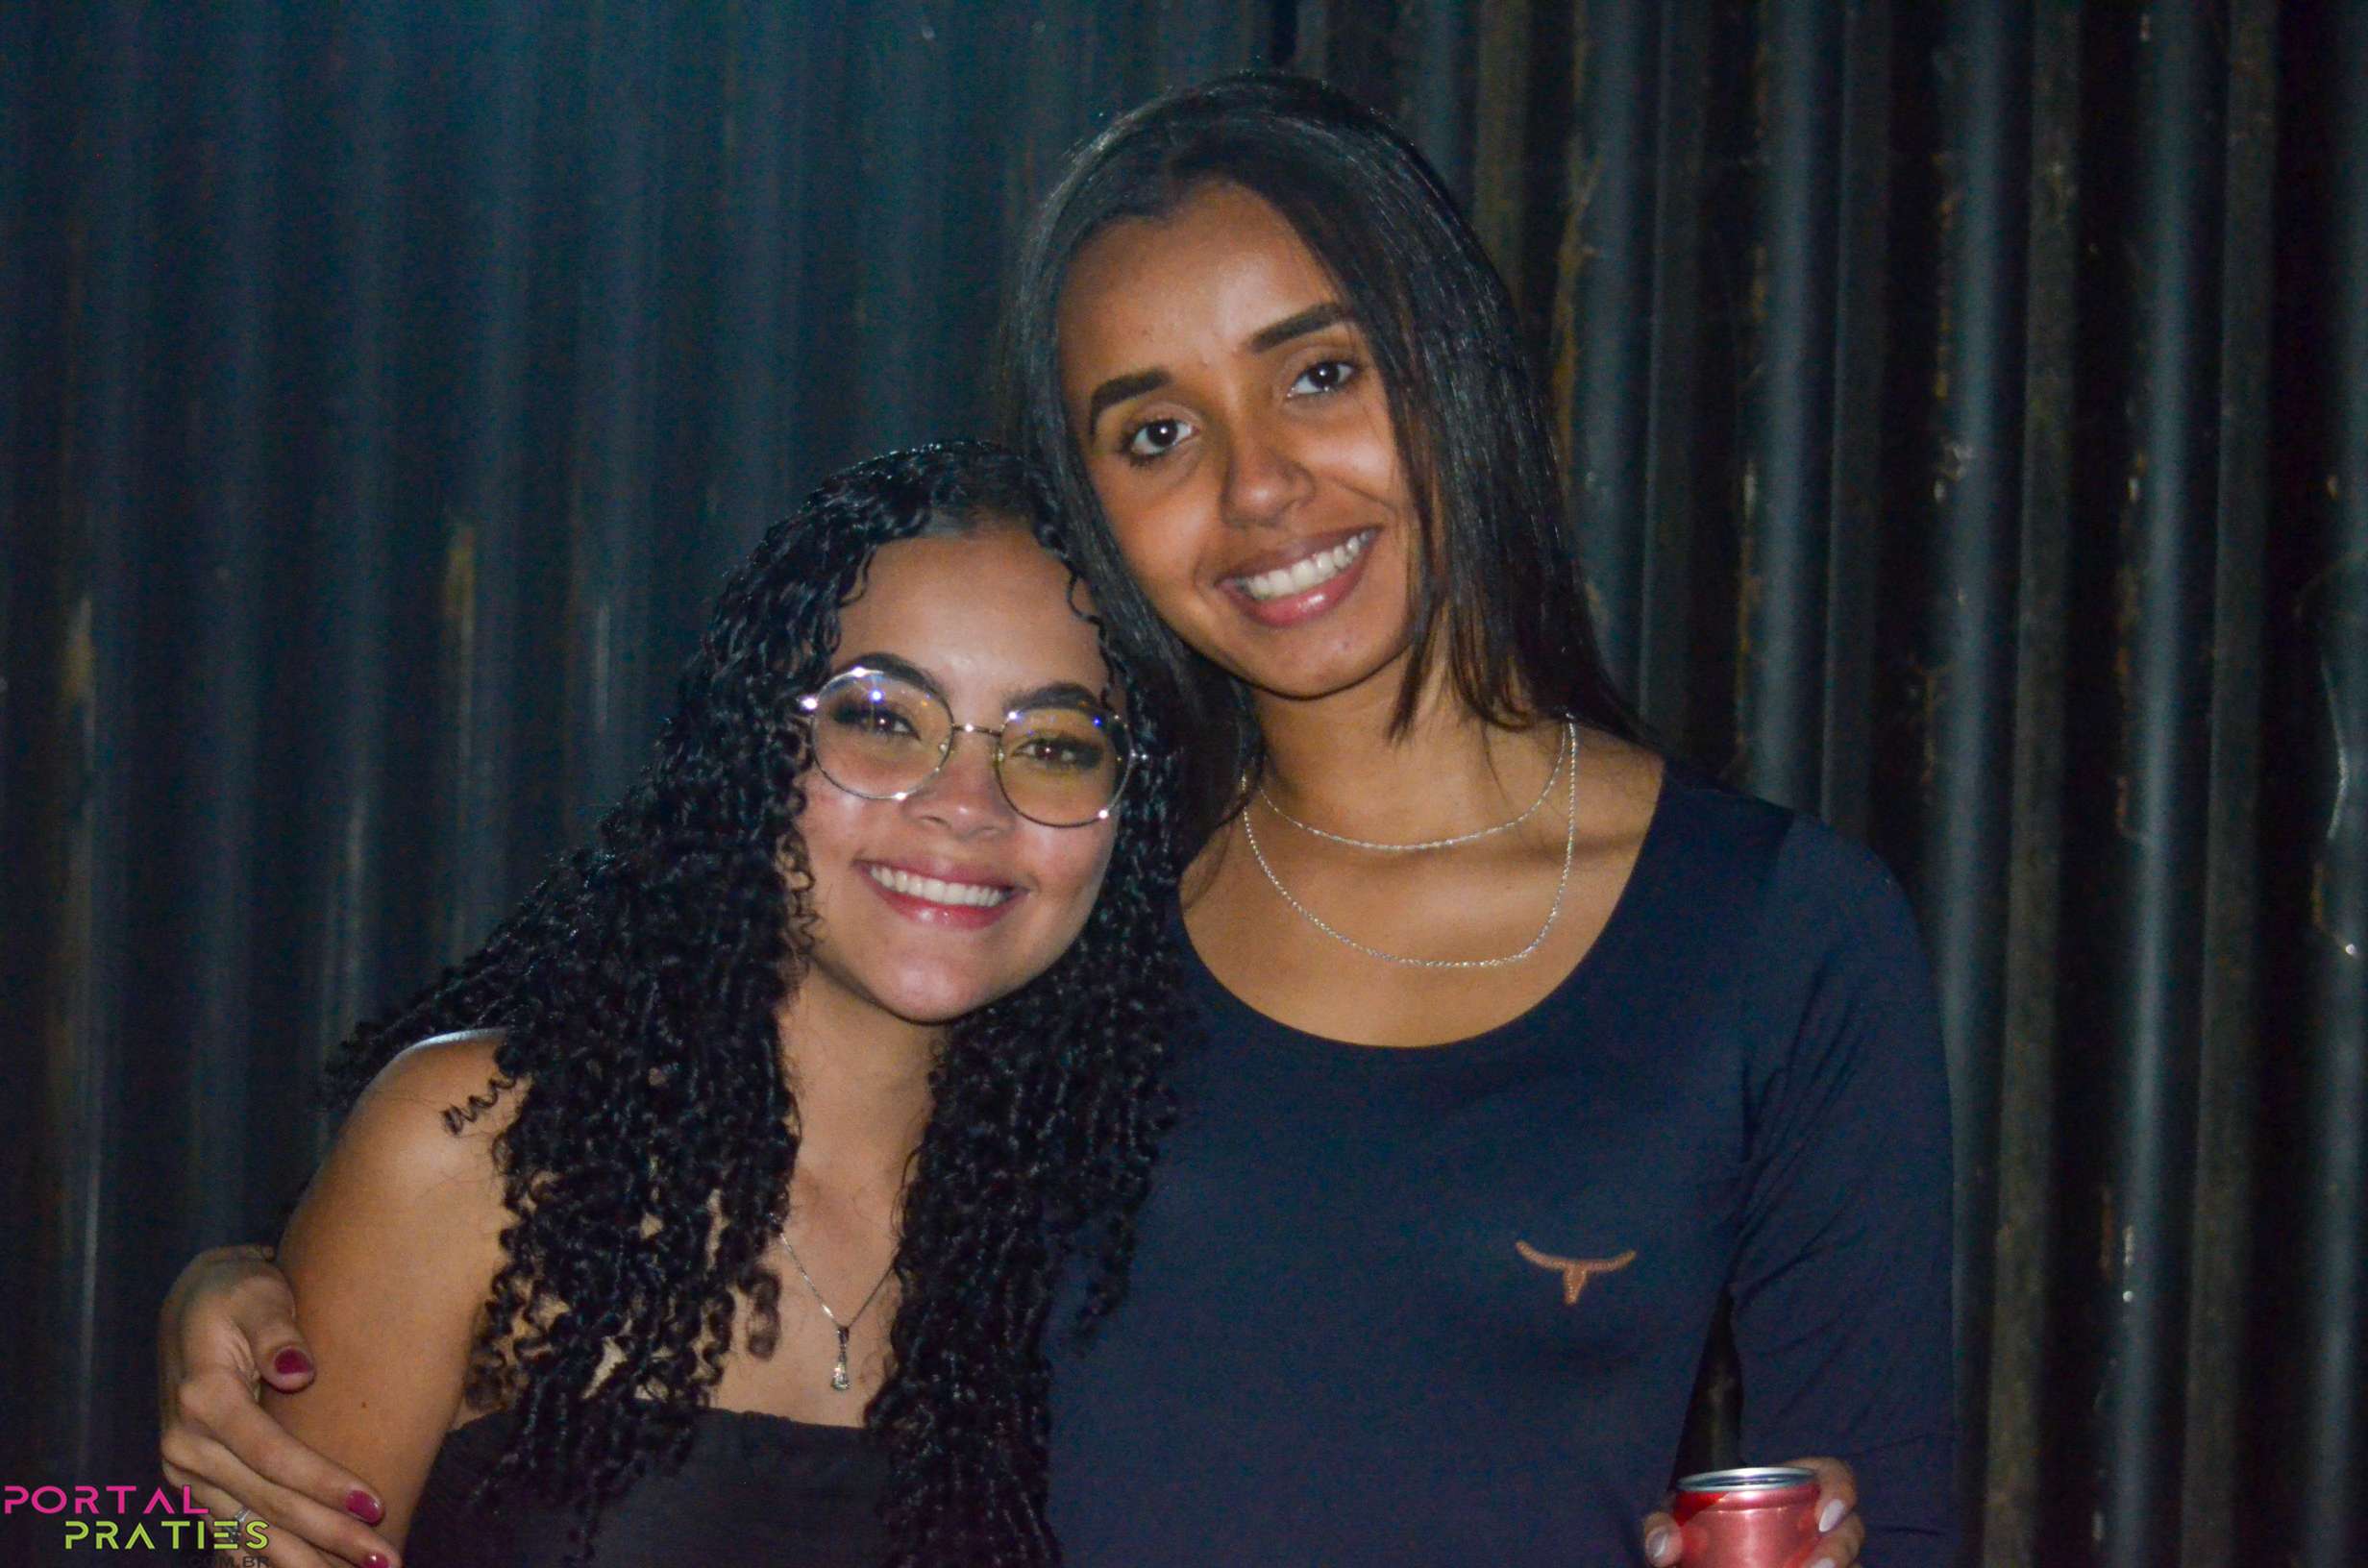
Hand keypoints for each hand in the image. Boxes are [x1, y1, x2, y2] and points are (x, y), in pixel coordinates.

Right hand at [156, 1245, 401, 1567]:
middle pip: (266, 1503)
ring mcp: (186, 1469)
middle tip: (385, 1560)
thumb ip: (279, 1332)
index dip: (324, 1485)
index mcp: (203, 1399)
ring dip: (304, 1559)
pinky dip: (272, 1554)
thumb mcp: (259, 1293)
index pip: (273, 1456)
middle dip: (327, 1537)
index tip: (376, 1505)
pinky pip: (235, 1528)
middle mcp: (186, 1444)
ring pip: (249, 1528)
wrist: (195, 1301)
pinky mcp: (194, 1482)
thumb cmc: (239, 1292)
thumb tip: (298, 1372)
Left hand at [1640, 1456, 1860, 1566]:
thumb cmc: (1697, 1526)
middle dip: (1841, 1548)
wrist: (1702, 1559)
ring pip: (1853, 1561)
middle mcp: (1817, 1524)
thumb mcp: (1677, 1519)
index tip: (1824, 1516)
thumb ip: (1661, 1526)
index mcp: (1794, 1489)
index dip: (1842, 1490)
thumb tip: (1664, 1547)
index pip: (1836, 1476)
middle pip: (1851, 1529)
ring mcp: (1822, 1553)